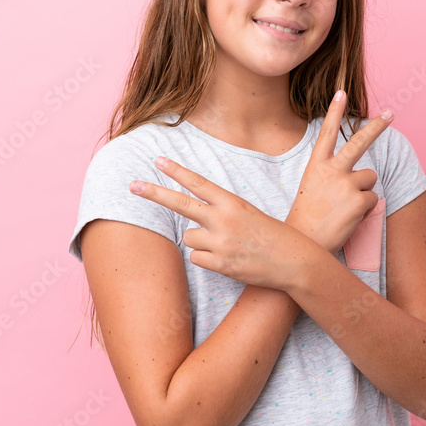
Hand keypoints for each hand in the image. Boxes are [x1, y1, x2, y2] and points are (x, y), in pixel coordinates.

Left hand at [128, 155, 316, 291]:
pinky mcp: (221, 264)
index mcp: (233, 203)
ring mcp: (221, 243)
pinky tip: (227, 260)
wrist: (294, 262)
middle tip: (132, 185)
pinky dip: (207, 260)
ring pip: (189, 238)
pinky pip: (196, 259)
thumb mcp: (249, 214)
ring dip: (200, 242)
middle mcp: (224, 220)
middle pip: (180, 204)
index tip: (157, 160)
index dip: (176, 171)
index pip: (198, 183)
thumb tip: (193, 218)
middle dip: (154, 193)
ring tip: (225, 245)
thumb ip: (221, 211)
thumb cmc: (272, 235)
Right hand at [284, 90, 394, 254]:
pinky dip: (365, 209)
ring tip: (344, 208)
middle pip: (359, 142)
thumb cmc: (306, 219)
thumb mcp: (313, 189)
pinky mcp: (360, 200)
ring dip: (363, 192)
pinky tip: (348, 218)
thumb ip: (331, 175)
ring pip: (370, 179)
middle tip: (391, 113)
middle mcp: (332, 170)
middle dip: (377, 126)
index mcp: (316, 166)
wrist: (303, 243)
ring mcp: (347, 184)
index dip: (335, 112)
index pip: (326, 133)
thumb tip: (360, 174)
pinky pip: (373, 199)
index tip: (342, 92)